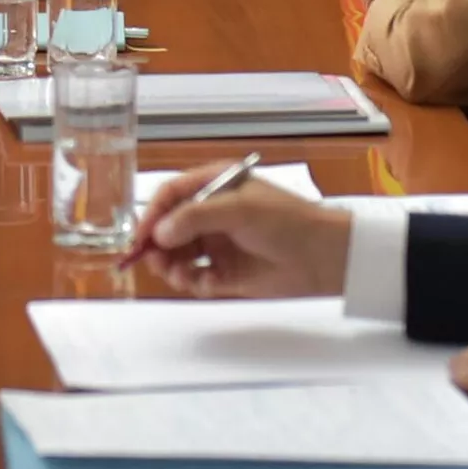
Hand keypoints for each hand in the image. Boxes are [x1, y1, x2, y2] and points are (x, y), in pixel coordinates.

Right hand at [130, 167, 352, 296]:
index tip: (141, 235)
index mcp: (216, 186)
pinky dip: (191, 281)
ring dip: (170, 264)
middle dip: (157, 243)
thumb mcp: (238, 209)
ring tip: (175, 274)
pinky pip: (196, 277)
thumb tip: (160, 233)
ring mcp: (219, 244)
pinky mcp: (227, 273)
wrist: (326, 257)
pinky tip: (197, 282)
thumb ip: (195, 217)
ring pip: (178, 254)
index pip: (172, 194)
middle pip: (169, 226)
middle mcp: (213, 213)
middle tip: (152, 259)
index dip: (153, 213)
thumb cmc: (288, 221)